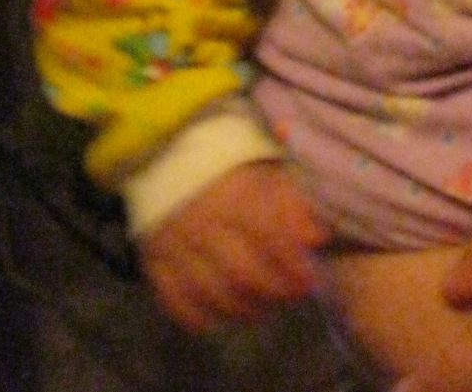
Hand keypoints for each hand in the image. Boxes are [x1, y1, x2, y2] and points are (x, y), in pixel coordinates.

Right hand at [137, 160, 327, 332]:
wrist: (166, 153)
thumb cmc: (228, 163)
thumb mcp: (264, 167)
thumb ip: (291, 200)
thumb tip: (317, 238)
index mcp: (234, 194)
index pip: (269, 236)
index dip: (292, 262)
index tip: (310, 278)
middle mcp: (203, 222)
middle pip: (242, 273)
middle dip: (274, 290)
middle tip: (293, 295)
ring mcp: (175, 246)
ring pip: (212, 293)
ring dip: (244, 309)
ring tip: (266, 308)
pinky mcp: (153, 262)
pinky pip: (177, 302)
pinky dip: (202, 317)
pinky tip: (225, 315)